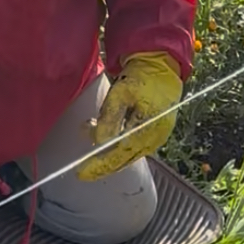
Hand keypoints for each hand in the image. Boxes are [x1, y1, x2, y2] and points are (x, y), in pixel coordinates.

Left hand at [83, 53, 181, 179]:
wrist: (161, 70)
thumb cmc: (140, 79)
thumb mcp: (120, 93)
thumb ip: (109, 117)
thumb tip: (98, 141)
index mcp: (146, 130)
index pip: (118, 155)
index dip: (99, 166)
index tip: (82, 173)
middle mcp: (153, 140)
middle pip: (123, 160)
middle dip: (102, 165)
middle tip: (83, 171)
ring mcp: (156, 140)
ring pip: (127, 155)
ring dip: (107, 152)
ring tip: (89, 130)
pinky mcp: (155, 137)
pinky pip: (133, 148)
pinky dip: (117, 146)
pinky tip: (107, 134)